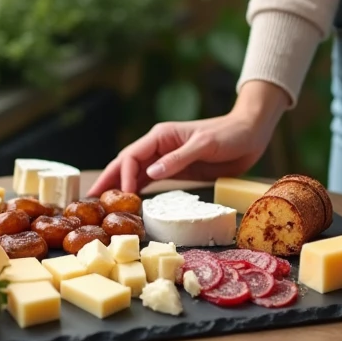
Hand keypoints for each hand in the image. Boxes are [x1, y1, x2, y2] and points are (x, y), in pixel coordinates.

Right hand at [88, 81, 288, 195]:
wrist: (250, 134)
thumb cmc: (229, 135)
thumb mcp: (204, 145)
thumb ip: (178, 159)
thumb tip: (151, 173)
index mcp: (161, 136)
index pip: (132, 156)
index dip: (122, 176)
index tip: (120, 197)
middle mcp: (158, 147)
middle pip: (126, 164)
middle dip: (109, 181)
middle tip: (90, 200)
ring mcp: (166, 159)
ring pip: (135, 173)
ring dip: (120, 188)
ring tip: (103, 206)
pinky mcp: (175, 170)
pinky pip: (150, 180)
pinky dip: (137, 191)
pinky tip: (129, 203)